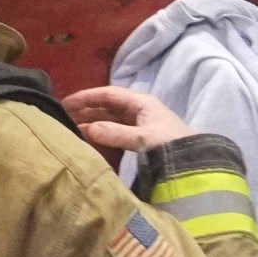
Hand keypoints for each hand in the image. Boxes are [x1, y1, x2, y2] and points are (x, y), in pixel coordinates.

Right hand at [60, 86, 194, 153]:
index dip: (86, 97)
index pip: (108, 94)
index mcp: (140, 102)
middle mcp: (138, 109)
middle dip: (85, 108)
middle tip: (62, 115)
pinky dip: (100, 132)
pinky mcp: (140, 137)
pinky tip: (88, 137)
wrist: (196, 162)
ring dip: (91, 120)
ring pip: (109, 118)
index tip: (65, 102)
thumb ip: (116, 134)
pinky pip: (115, 130)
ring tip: (69, 126)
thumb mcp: (143, 138)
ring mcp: (139, 123)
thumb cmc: (172, 145)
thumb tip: (88, 129)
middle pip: (106, 105)